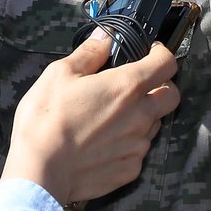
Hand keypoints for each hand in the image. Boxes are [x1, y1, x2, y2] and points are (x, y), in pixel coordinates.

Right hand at [0, 37, 179, 205]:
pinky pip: (138, 151)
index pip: (167, 64)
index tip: (151, 53)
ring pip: (155, 124)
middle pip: (172, 96)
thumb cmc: (46, 121)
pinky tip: (105, 143)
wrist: (39, 173)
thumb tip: (105, 37)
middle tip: (139, 86)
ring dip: (144, 116)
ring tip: (115, 117)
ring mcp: (137, 145)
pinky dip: (129, 143)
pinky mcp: (130, 170)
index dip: (162, 54)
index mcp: (127, 87)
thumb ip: (89, 53)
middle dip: (162, 86)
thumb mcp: (60, 75)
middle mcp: (140, 116)